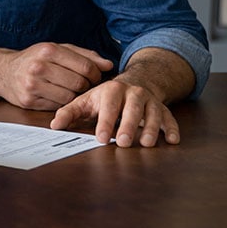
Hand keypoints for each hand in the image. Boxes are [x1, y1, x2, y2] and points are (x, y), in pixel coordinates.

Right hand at [0, 43, 113, 109]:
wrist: (3, 71)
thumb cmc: (35, 59)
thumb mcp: (57, 50)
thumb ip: (84, 55)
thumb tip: (108, 65)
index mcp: (48, 50)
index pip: (85, 66)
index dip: (96, 74)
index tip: (94, 76)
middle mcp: (39, 67)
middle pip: (79, 83)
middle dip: (86, 86)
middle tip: (83, 84)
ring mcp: (32, 85)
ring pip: (70, 97)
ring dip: (74, 95)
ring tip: (69, 89)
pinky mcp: (28, 100)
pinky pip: (57, 106)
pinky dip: (61, 102)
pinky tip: (56, 94)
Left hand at [50, 77, 180, 146]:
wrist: (134, 83)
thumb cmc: (105, 98)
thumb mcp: (86, 101)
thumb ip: (69, 113)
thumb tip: (54, 126)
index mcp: (112, 90)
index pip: (108, 106)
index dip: (105, 122)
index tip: (101, 138)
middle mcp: (133, 93)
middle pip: (132, 109)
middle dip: (128, 125)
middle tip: (123, 142)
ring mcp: (150, 100)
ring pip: (153, 113)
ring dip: (151, 128)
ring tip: (147, 144)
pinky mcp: (163, 108)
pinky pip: (169, 118)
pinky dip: (172, 128)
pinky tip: (172, 140)